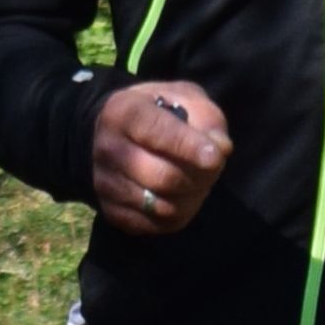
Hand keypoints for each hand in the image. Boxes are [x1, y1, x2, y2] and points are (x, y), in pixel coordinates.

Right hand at [90, 78, 228, 232]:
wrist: (122, 134)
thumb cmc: (162, 113)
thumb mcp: (187, 99)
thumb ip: (207, 118)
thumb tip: (220, 149)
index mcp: (123, 112)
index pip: (157, 133)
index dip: (190, 148)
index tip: (215, 156)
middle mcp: (107, 148)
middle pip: (163, 178)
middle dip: (199, 177)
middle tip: (212, 167)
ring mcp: (104, 182)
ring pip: (163, 207)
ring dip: (192, 197)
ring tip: (196, 180)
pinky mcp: (111, 211)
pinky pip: (156, 225)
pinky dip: (178, 215)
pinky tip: (181, 196)